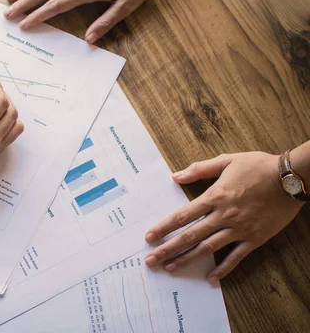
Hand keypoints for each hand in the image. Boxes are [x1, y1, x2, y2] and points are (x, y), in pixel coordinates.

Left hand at [144, 152, 303, 282]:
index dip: (164, 227)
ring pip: (208, 248)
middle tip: (151, 260)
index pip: (182, 215)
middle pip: (190, 236)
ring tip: (170, 268)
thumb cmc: (258, 166)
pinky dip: (223, 270)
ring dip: (187, 260)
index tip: (149, 237)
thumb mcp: (227, 160)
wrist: (291, 178)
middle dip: (168, 249)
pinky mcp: (254, 239)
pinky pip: (236, 257)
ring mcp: (239, 229)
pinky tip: (211, 280)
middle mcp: (223, 216)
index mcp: (214, 196)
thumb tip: (176, 176)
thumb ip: (200, 169)